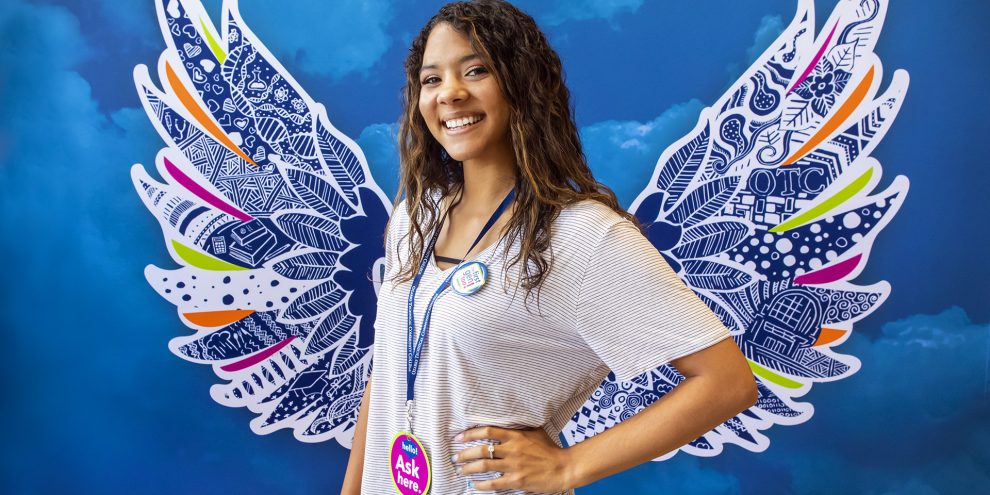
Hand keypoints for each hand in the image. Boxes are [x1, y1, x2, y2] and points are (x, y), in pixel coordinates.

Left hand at [451, 426, 575, 492]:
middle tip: (455, 457)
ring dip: (469, 468)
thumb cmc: (550, 449)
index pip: (487, 431)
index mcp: (515, 435)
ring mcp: (514, 466)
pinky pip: (494, 483)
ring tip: (461, 470)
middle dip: (464, 454)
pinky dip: (481, 484)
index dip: (469, 433)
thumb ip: (520, 428)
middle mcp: (512, 449)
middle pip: (481, 449)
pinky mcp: (517, 480)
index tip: (458, 437)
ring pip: (484, 466)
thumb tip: (507, 421)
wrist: (564, 467)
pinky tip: (474, 485)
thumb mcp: (535, 432)